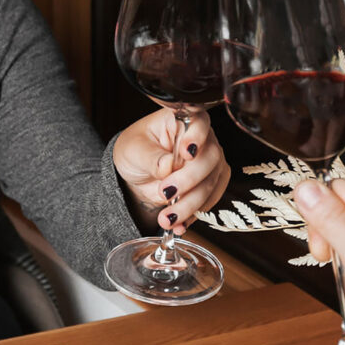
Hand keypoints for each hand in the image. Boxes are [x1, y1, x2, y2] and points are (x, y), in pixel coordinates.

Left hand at [113, 108, 229, 234]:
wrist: (137, 175)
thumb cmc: (135, 151)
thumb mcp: (133, 150)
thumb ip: (150, 157)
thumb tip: (167, 165)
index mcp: (183, 120)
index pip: (200, 122)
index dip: (197, 137)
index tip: (186, 153)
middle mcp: (203, 139)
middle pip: (210, 158)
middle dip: (188, 180)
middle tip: (164, 192)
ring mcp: (210, 163)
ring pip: (210, 184)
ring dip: (189, 205)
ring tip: (166, 218)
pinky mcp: (211, 184)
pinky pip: (209, 202)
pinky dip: (192, 216)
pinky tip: (177, 225)